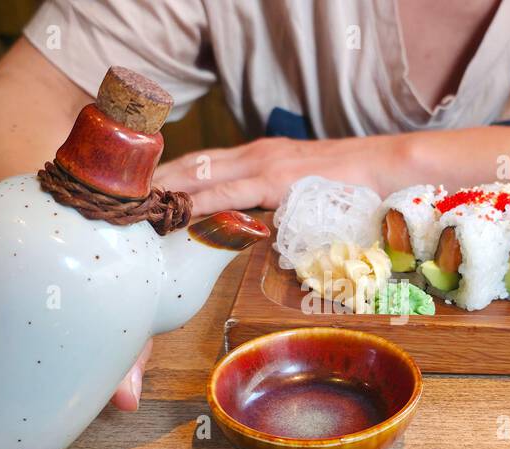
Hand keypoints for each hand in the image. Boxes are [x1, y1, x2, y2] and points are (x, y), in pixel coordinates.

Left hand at [152, 135, 410, 215]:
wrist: (390, 166)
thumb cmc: (356, 186)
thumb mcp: (307, 194)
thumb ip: (281, 207)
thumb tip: (263, 232)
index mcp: (261, 157)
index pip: (205, 164)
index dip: (170, 176)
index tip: (140, 192)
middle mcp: (257, 154)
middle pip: (191, 164)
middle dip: (155, 181)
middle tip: (119, 199)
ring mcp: (265, 164)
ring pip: (201, 174)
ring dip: (166, 189)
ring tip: (134, 206)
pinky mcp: (276, 180)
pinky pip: (227, 192)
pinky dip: (196, 202)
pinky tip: (175, 212)